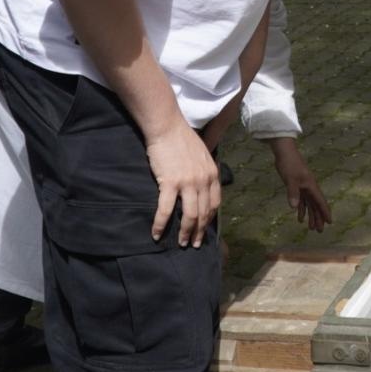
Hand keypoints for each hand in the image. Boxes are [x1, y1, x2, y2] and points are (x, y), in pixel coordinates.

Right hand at [144, 120, 221, 246]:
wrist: (167, 127)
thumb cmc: (182, 139)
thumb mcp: (202, 155)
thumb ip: (205, 171)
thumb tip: (203, 185)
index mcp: (212, 174)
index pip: (215, 204)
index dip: (210, 219)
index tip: (205, 229)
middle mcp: (204, 181)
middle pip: (204, 213)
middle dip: (200, 232)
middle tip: (194, 244)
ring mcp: (188, 183)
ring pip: (190, 216)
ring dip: (185, 233)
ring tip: (181, 243)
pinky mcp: (170, 183)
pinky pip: (166, 210)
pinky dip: (160, 224)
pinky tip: (156, 234)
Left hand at [268, 138, 330, 232]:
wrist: (284, 152)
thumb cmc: (289, 164)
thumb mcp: (290, 179)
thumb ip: (293, 193)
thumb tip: (294, 207)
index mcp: (311, 186)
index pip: (320, 201)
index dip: (325, 212)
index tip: (329, 222)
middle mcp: (310, 187)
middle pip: (316, 205)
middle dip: (318, 218)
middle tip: (319, 231)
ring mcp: (304, 187)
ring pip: (310, 204)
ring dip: (311, 215)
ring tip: (310, 228)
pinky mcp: (297, 186)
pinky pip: (302, 201)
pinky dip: (302, 209)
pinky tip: (300, 218)